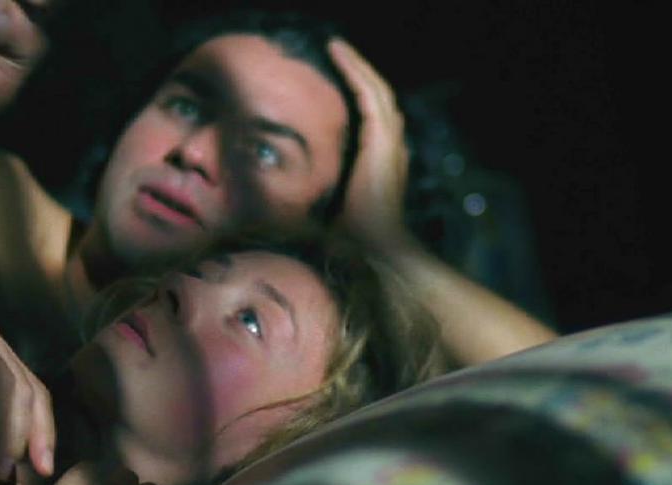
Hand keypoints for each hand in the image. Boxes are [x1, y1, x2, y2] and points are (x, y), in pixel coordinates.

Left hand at [329, 39, 409, 246]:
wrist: (378, 250)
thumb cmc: (354, 240)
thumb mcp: (330, 211)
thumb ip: (315, 199)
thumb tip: (279, 206)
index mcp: (382, 162)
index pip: (374, 118)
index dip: (359, 95)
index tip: (337, 81)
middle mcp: (391, 148)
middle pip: (379, 96)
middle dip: (359, 73)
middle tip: (336, 52)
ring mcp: (390, 143)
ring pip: (376, 89)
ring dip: (357, 65)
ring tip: (336, 47)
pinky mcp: (382, 142)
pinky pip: (369, 95)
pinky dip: (355, 71)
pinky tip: (337, 54)